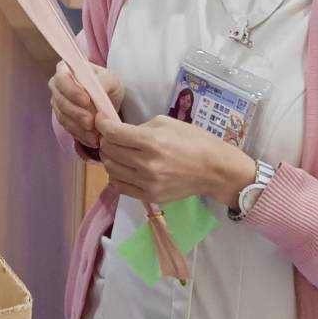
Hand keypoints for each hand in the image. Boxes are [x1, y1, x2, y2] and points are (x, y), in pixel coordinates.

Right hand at [48, 61, 124, 148]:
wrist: (108, 99)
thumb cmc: (107, 84)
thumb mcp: (111, 79)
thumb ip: (103, 82)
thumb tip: (97, 91)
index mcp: (65, 70)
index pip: (62, 79)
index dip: (72, 91)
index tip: (87, 100)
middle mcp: (57, 86)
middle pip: (60, 101)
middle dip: (76, 113)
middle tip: (91, 122)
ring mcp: (57, 103)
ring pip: (63, 117)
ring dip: (78, 127)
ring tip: (94, 134)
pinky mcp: (62, 118)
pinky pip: (68, 128)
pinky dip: (80, 135)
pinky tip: (92, 139)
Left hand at [94, 113, 255, 205]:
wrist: (215, 170)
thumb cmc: (193, 140)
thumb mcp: (166, 123)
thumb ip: (139, 127)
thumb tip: (118, 131)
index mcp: (151, 142)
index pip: (112, 134)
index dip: (103, 124)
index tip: (102, 121)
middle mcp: (146, 165)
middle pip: (108, 151)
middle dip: (107, 140)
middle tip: (113, 137)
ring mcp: (147, 184)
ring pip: (110, 170)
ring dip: (110, 158)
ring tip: (120, 152)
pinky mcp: (150, 197)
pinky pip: (120, 187)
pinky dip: (117, 175)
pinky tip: (126, 168)